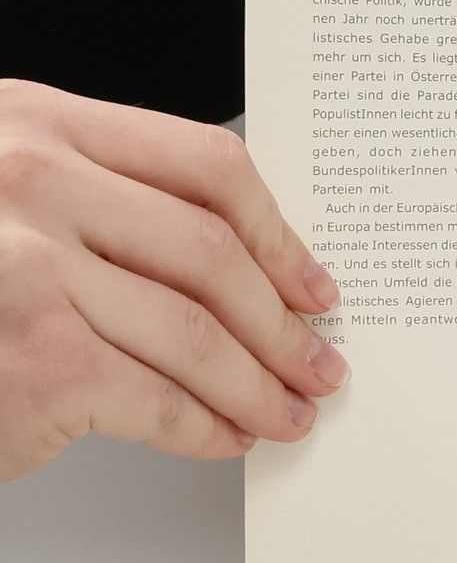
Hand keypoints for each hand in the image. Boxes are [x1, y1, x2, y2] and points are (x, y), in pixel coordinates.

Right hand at [0, 79, 347, 483]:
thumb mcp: (9, 200)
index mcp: (36, 124)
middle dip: (282, 323)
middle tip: (318, 362)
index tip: (312, 283)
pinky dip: (206, 429)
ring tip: (288, 412)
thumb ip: (102, 202)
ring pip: (196, 334)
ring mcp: (28, 269)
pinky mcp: (38, 360)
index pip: (206, 165)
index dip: (279, 234)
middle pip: (213, 254)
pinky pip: (158, 401)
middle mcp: (29, 181)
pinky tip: (225, 438)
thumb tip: (245, 267)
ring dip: (259, 384)